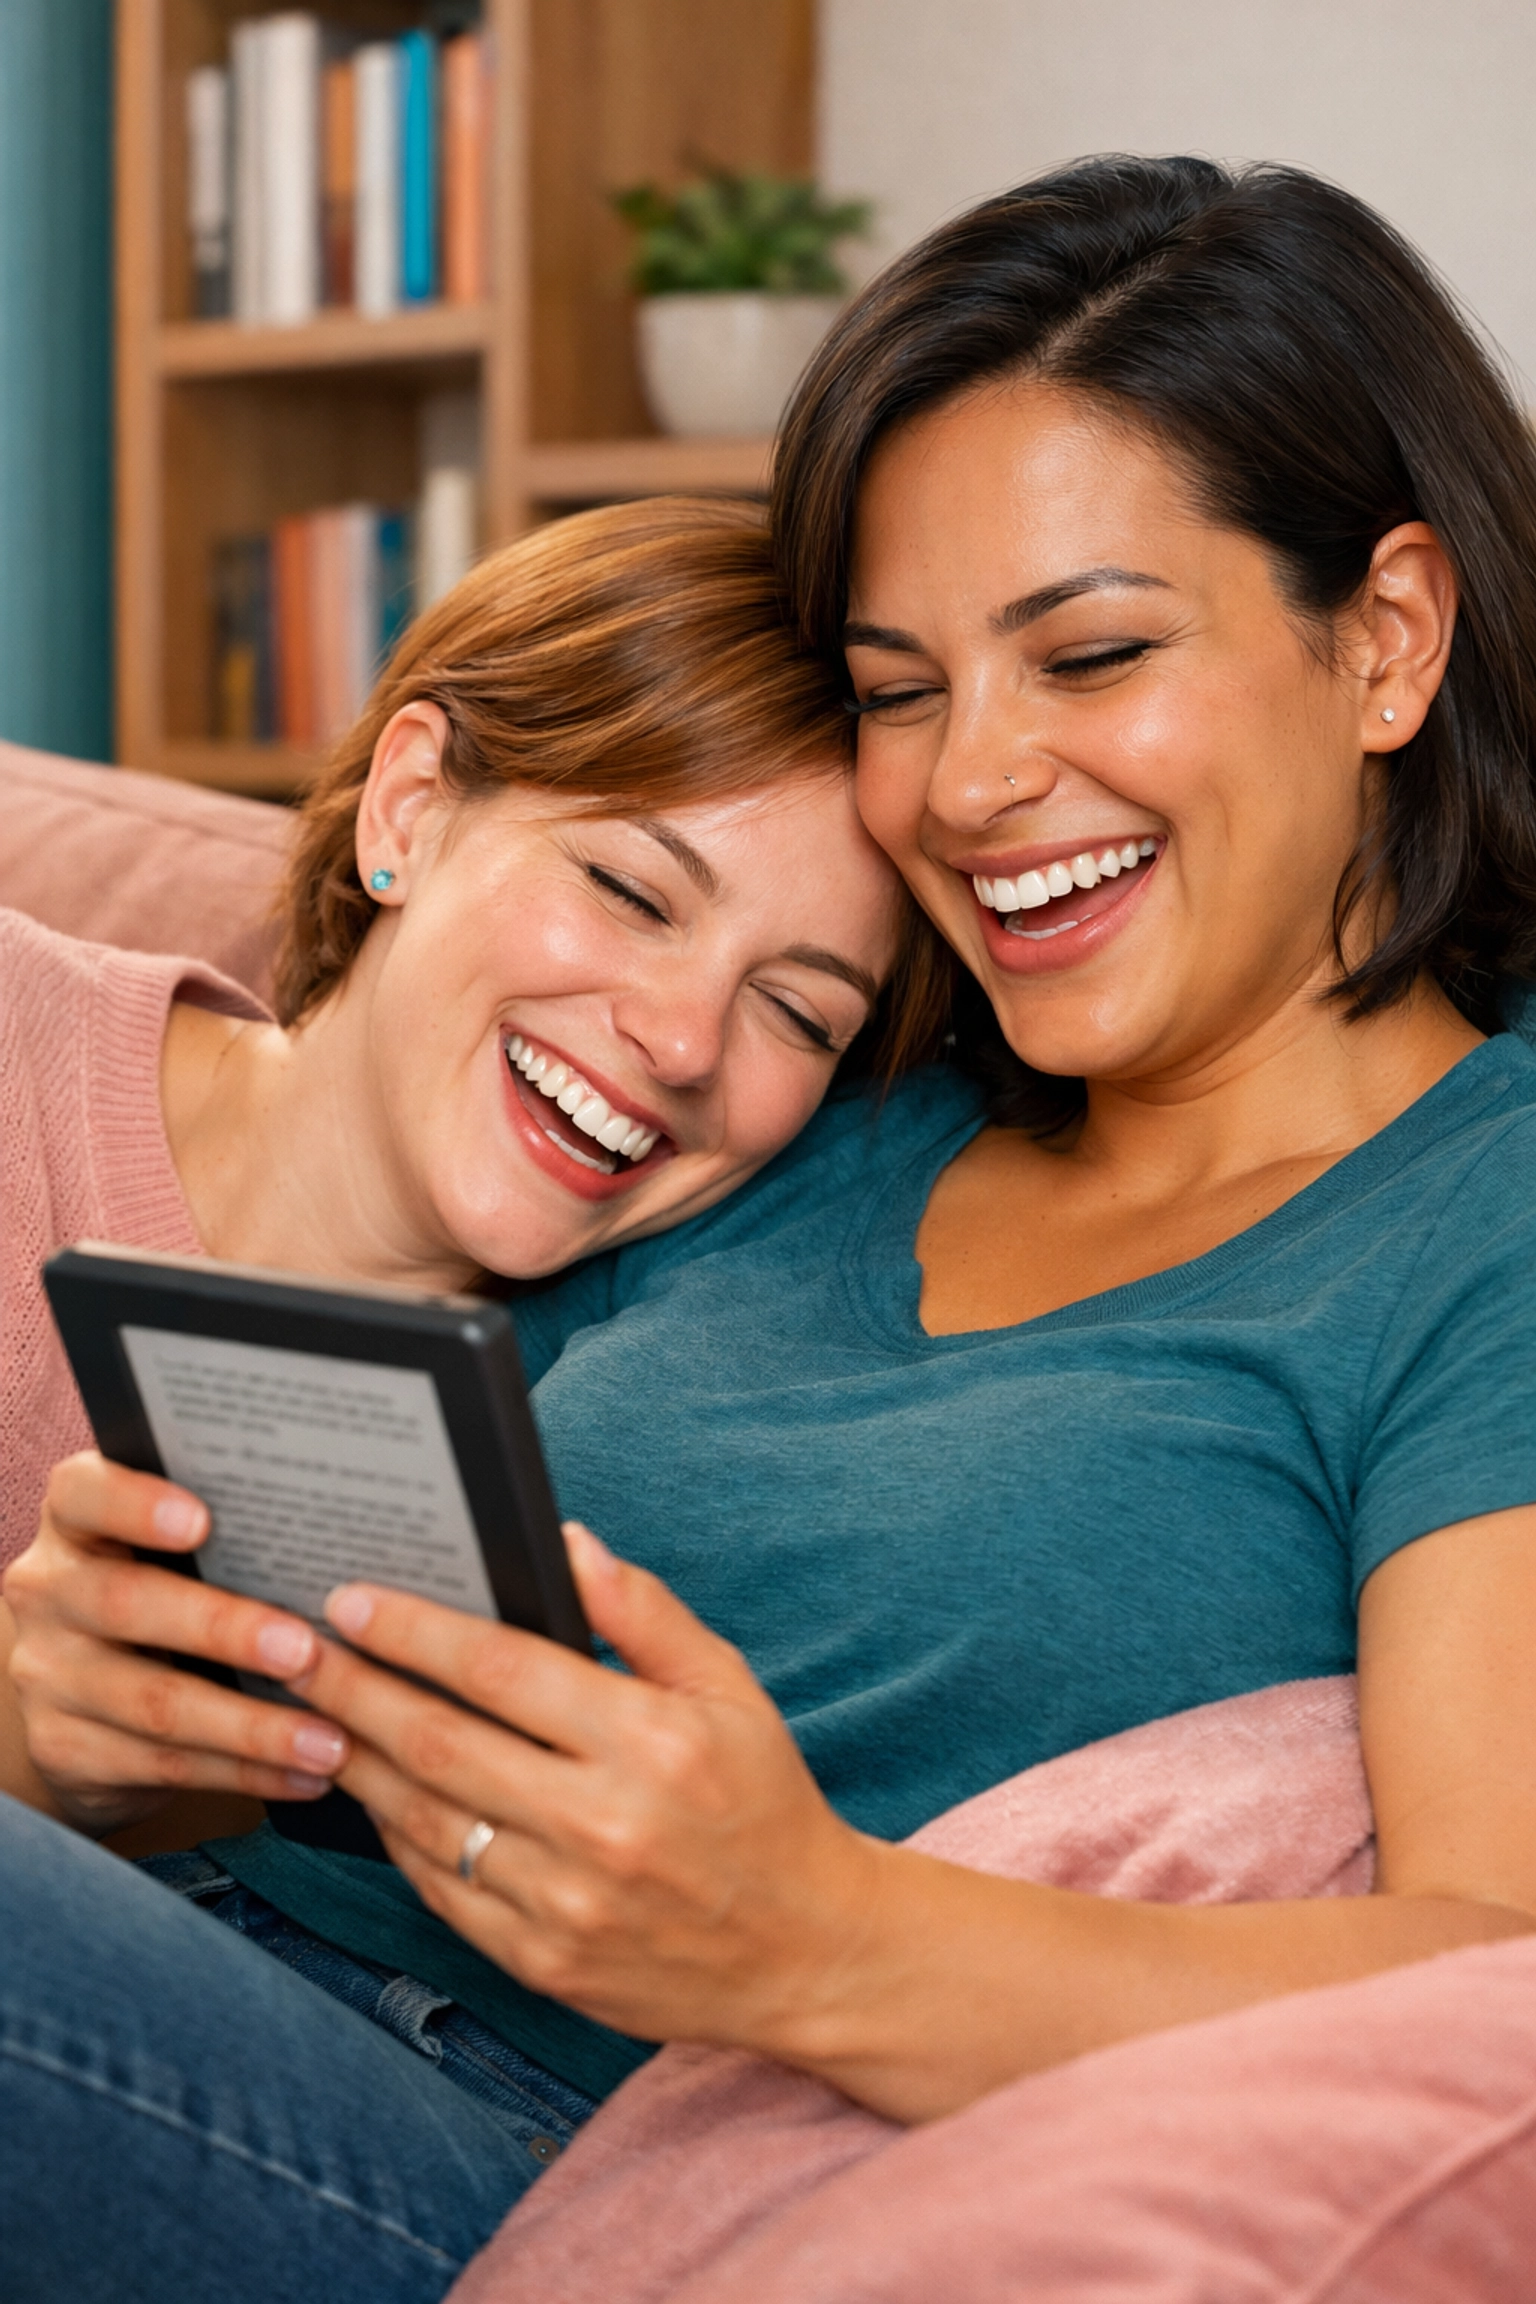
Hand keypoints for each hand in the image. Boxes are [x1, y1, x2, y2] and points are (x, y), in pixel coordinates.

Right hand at [2, 1452, 349, 1836]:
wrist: (87, 1695)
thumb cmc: (168, 1593)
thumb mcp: (175, 1555)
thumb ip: (232, 1535)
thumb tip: (346, 1533)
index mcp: (76, 1522)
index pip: (84, 1494)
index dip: (136, 1504)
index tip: (202, 1521)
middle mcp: (49, 1592)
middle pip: (128, 1604)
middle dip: (225, 1629)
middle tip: (304, 1650)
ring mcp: (48, 1675)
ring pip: (155, 1702)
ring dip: (253, 1726)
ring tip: (330, 1738)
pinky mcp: (64, 1748)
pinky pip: (164, 1763)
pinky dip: (244, 1771)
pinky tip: (307, 1774)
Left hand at [293, 1524, 887, 2060]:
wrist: (805, 1952)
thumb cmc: (764, 1802)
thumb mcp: (729, 1689)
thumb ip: (645, 1614)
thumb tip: (567, 1543)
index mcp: (649, 1743)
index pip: (501, 1671)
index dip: (414, 1632)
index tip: (352, 1600)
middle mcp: (602, 1826)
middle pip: (440, 1744)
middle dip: (354, 1688)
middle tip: (297, 1648)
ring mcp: (566, 1906)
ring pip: (425, 1821)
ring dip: (360, 1761)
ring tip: (316, 1712)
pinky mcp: (544, 1965)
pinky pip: (441, 1891)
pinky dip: (397, 1835)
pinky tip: (377, 1791)